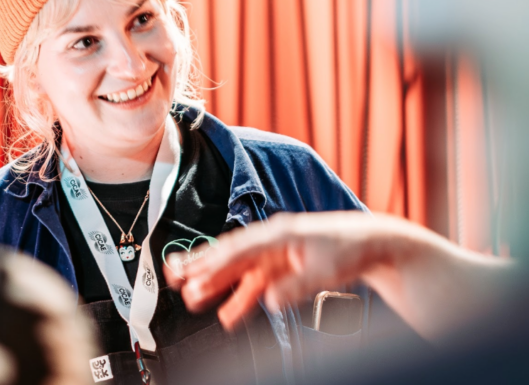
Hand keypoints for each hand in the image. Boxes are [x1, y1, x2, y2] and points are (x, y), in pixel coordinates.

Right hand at [166, 212, 388, 329]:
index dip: (215, 265)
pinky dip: (239, 298)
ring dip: (215, 283)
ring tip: (191, 296)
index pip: (239, 249)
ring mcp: (275, 255)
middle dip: (202, 266)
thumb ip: (294, 285)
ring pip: (237, 270)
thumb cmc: (350, 247)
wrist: (373, 244)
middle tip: (175, 277)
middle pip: (230, 254)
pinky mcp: (281, 268)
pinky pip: (253, 283)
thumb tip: (270, 299)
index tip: (195, 277)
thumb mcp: (324, 270)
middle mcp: (272, 240)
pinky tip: (227, 314)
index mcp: (279, 233)